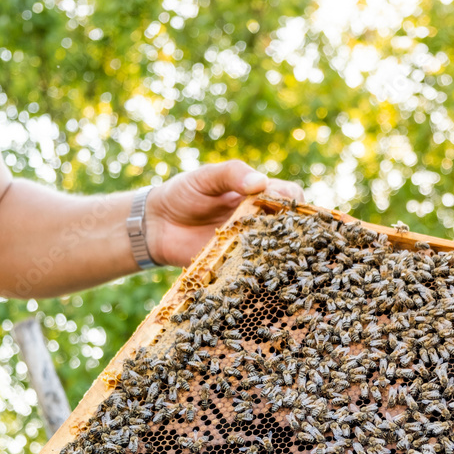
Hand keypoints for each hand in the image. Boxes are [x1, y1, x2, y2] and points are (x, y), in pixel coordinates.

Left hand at [144, 160, 303, 266]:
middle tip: (293, 237)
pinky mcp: (235, 268)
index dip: (294, 201)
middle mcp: (259, 223)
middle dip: (296, 233)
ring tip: (283, 259)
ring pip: (276, 254)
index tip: (288, 205)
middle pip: (289, 228)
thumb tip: (261, 182)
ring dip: (282, 258)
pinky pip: (253, 274)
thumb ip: (232, 174)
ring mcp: (248, 247)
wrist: (156, 224)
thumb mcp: (206, 177)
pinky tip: (265, 279)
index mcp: (257, 196)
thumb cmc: (183, 193)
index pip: (288, 196)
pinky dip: (261, 278)